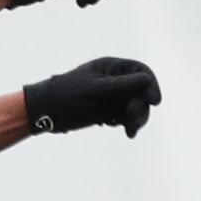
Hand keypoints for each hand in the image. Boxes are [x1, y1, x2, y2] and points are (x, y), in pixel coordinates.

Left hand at [23, 57, 160, 138]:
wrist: (45, 113)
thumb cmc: (66, 96)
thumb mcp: (94, 91)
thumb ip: (120, 86)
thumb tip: (146, 79)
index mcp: (110, 68)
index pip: (140, 71)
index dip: (151, 85)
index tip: (155, 101)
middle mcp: (114, 80)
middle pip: (141, 92)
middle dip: (141, 107)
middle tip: (133, 122)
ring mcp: (112, 96)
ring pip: (136, 106)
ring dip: (137, 118)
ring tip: (130, 130)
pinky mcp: (108, 111)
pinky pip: (127, 116)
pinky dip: (129, 123)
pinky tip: (128, 132)